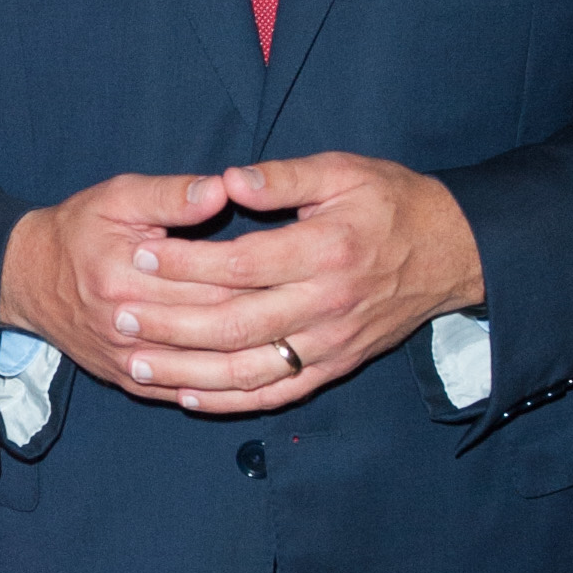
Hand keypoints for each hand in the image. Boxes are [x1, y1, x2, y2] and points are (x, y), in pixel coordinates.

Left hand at [0, 153, 482, 419]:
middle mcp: (326, 304)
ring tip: (137, 365)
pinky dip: (230, 400)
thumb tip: (228, 180)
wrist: (453, 253)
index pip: (239, 264)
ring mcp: (330, 343)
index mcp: (325, 250)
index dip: (184, 263)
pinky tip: (189, 397)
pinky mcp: (335, 367)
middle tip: (119, 317)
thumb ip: (284, 176)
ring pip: (248, 370)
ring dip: (187, 372)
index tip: (138, 253)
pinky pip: (276, 394)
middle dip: (170, 324)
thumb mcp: (344, 171)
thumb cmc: (393, 203)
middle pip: (234, 323)